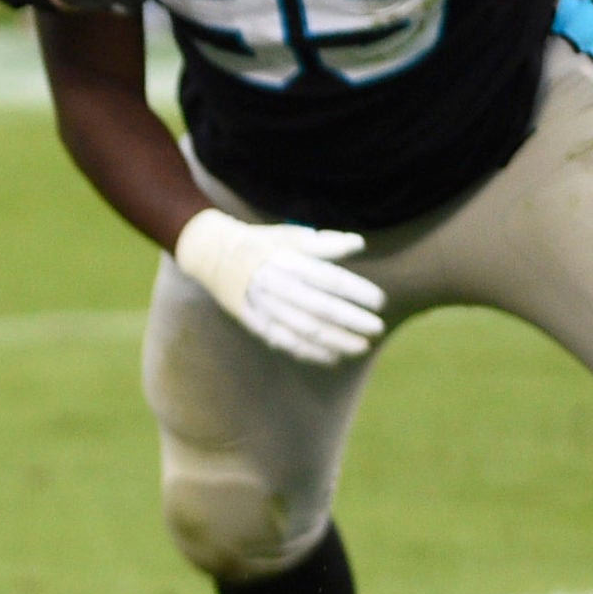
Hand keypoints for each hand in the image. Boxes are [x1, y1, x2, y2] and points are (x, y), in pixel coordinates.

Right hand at [174, 208, 387, 366]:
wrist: (213, 256)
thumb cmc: (262, 244)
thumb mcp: (290, 235)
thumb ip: (325, 243)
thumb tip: (359, 244)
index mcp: (287, 261)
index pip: (329, 280)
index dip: (356, 292)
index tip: (379, 302)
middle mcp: (275, 286)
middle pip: (319, 308)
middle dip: (351, 320)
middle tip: (377, 328)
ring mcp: (263, 307)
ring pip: (304, 330)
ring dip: (335, 341)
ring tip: (361, 347)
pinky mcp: (255, 323)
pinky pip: (285, 342)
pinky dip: (310, 353)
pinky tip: (333, 358)